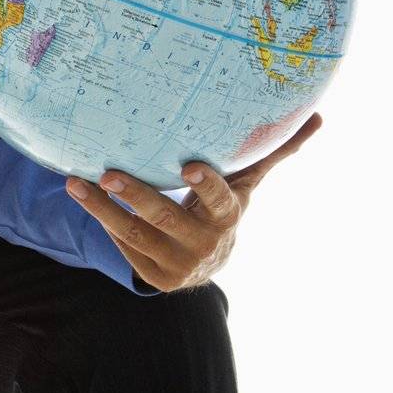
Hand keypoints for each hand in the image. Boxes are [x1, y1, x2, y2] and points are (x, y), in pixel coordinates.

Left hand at [64, 111, 323, 291]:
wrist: (209, 261)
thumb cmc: (222, 205)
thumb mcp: (245, 181)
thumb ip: (274, 151)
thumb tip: (318, 117)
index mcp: (226, 216)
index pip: (221, 200)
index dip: (207, 185)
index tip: (188, 166)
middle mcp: (203, 244)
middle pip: (166, 218)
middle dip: (136, 194)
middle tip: (108, 170)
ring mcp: (176, 264)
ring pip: (134, 234)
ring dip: (101, 207)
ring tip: (74, 181)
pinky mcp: (153, 276)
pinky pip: (123, 246)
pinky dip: (100, 220)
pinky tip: (79, 194)